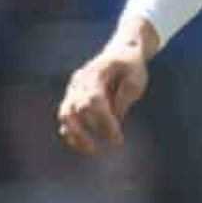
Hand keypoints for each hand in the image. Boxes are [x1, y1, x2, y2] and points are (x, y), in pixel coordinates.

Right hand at [57, 33, 153, 155]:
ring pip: (66, 115)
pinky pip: (66, 118)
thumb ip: (124, 98)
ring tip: (92, 150)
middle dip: (91, 131)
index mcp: (95, 73)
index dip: (104, 122)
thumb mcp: (136, 79)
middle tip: (110, 145)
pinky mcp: (73, 98)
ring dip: (76, 135)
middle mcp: (79, 81)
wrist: (121, 52)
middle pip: (76, 109)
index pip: (93, 101)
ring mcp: (73, 89)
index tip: (118, 139)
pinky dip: (72, 132)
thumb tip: (115, 119)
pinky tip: (84, 145)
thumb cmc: (131, 66)